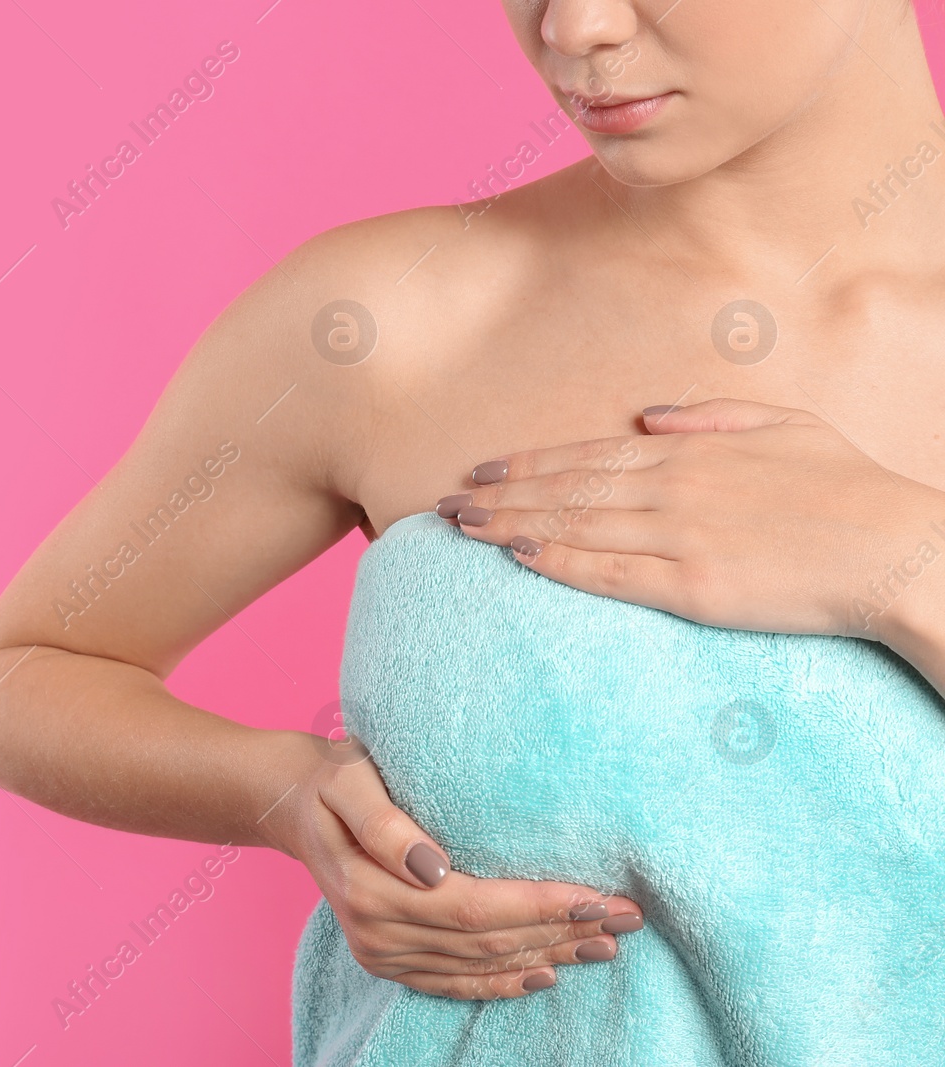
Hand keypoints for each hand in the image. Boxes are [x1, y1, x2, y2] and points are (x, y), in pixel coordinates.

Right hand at [261, 735, 643, 998]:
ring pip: (479, 966)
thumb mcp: (348, 779)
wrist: (293, 804)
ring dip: (547, 957)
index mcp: (370, 889)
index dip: (537, 906)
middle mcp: (377, 932)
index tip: (596, 895)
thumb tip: (433, 868)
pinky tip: (546, 974)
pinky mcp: (388, 960)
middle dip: (560, 931)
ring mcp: (381, 952)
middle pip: (485, 942)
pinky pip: (454, 984)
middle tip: (627, 918)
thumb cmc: (333, 780)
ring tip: (605, 944)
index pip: (472, 907)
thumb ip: (386, 824)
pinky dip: (503, 983)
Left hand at [439, 398, 944, 642]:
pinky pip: (608, 573)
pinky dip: (558, 562)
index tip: (482, 469)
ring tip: (460, 528)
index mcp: (692, 451)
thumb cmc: (849, 488)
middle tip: (444, 503)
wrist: (899, 551)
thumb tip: (645, 416)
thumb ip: (711, 415)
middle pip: (565, 490)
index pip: (588, 455)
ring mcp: (679, 537)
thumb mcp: (785, 424)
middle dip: (500, 494)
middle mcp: (673, 488)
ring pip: (573, 527)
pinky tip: (518, 556)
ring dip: (510, 525)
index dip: (528, 463)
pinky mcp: (692, 585)